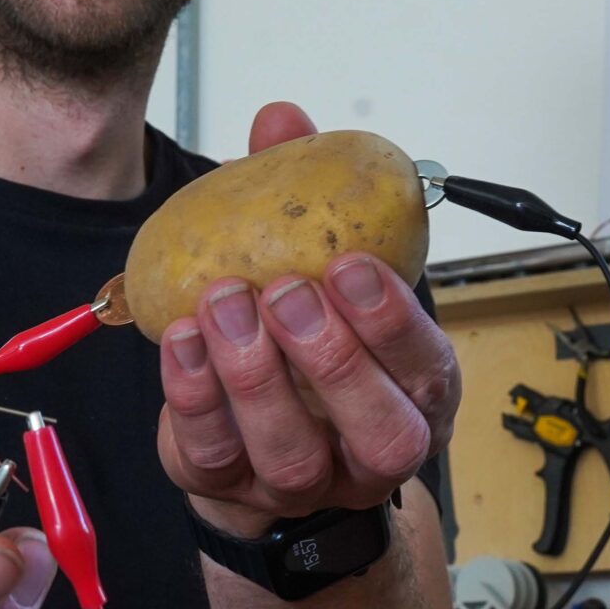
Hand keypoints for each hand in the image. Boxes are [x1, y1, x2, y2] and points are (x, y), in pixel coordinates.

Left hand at [156, 102, 460, 535]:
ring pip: (293, 454)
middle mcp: (372, 452)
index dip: (395, 321)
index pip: (429, 370)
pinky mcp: (229, 488)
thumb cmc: (301, 338)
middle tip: (286, 290)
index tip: (351, 264)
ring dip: (256, 376)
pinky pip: (214, 454)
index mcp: (416, 391)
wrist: (248, 434)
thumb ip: (306, 198)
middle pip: (382, 432)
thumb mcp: (317, 266)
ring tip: (223, 304)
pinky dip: (194, 395)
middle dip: (334, 358)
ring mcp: (303, 481)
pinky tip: (180, 338)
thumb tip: (282, 120)